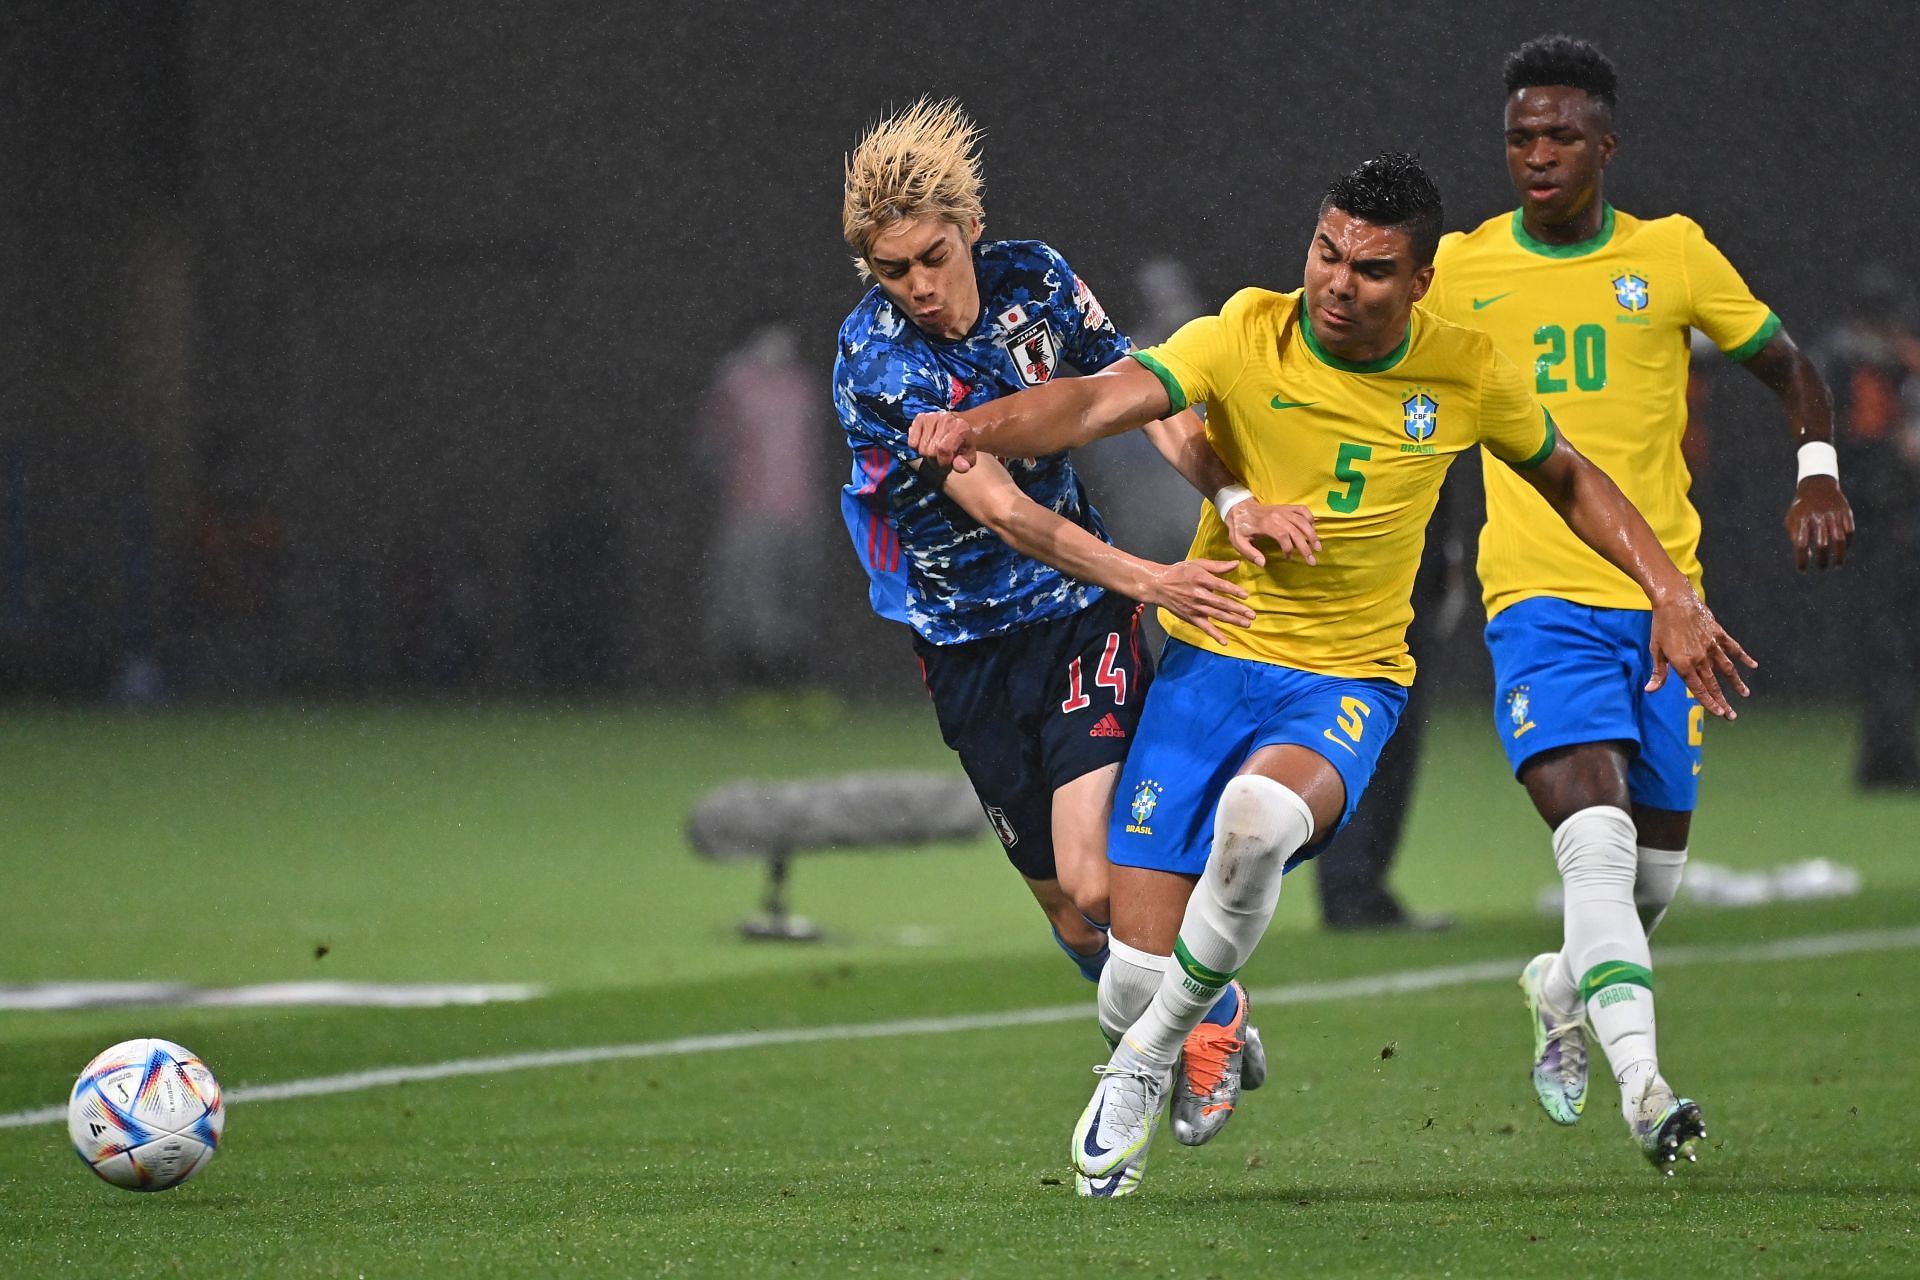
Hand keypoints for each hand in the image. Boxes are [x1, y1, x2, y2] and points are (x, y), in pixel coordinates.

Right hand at [908, 410, 979, 473]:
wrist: (958, 426)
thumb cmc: (963, 443)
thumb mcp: (969, 456)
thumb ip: (965, 463)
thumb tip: (960, 467)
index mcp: (960, 427)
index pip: (943, 450)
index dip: (943, 463)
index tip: (947, 464)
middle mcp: (945, 419)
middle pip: (930, 451)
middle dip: (935, 460)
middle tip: (941, 458)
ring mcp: (931, 417)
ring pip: (920, 447)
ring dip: (926, 455)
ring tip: (935, 451)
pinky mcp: (920, 418)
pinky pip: (911, 442)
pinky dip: (917, 447)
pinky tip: (926, 444)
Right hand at [1143, 558, 1253, 645]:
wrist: (1159, 586)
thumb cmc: (1179, 573)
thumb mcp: (1197, 564)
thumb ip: (1217, 566)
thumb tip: (1236, 563)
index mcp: (1201, 579)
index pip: (1221, 586)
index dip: (1234, 591)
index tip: (1245, 596)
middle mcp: (1199, 595)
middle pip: (1222, 603)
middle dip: (1238, 610)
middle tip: (1252, 615)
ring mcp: (1195, 608)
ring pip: (1217, 615)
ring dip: (1233, 621)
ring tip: (1247, 624)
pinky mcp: (1191, 617)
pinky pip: (1205, 628)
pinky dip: (1215, 635)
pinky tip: (1225, 642)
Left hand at [1225, 501, 1319, 566]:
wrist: (1239, 507)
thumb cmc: (1239, 527)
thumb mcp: (1238, 542)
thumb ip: (1250, 553)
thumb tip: (1263, 563)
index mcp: (1266, 524)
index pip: (1283, 535)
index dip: (1288, 548)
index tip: (1288, 558)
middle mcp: (1277, 515)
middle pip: (1296, 531)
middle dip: (1306, 547)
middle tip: (1312, 560)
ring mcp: (1283, 510)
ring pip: (1303, 520)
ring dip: (1312, 534)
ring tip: (1318, 547)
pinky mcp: (1286, 507)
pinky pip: (1302, 509)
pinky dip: (1310, 518)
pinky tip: (1313, 528)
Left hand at [1645, 590, 1756, 719]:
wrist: (1674, 601)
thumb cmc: (1661, 626)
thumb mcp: (1656, 650)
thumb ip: (1658, 672)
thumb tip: (1650, 690)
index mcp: (1684, 664)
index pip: (1698, 688)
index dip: (1709, 702)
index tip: (1719, 713)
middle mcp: (1700, 658)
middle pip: (1713, 683)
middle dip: (1723, 701)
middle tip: (1732, 715)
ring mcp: (1711, 646)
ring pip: (1727, 669)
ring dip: (1736, 682)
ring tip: (1745, 694)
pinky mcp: (1718, 634)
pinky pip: (1733, 648)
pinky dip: (1743, 657)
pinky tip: (1753, 665)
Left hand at [1784, 476, 1853, 570]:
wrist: (1817, 485)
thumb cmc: (1802, 508)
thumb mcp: (1792, 519)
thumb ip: (1795, 537)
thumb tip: (1807, 557)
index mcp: (1802, 520)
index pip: (1801, 545)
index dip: (1802, 560)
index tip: (1802, 570)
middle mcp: (1819, 518)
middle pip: (1822, 545)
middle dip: (1822, 560)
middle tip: (1822, 568)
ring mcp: (1834, 515)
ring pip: (1839, 540)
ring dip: (1839, 556)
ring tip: (1837, 566)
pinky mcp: (1846, 513)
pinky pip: (1849, 532)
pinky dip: (1848, 544)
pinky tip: (1844, 551)